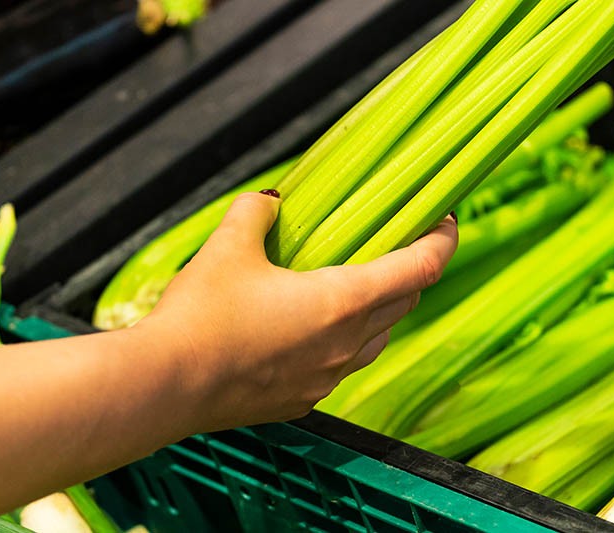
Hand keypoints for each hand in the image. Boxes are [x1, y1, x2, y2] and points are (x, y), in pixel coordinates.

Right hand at [139, 190, 457, 432]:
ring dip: (381, 309)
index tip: (447, 221)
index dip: (443, 240)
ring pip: (378, 338)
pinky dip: (347, 341)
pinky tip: (315, 329)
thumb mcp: (227, 246)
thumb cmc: (200, 318)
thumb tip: (269, 204)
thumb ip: (256, 213)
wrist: (165, 387)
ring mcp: (327, 378)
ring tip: (358, 286)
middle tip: (398, 245)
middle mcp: (346, 344)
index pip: (420, 268)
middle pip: (406, 302)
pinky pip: (344, 365)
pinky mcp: (303, 400)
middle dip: (412, 271)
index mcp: (342, 301)